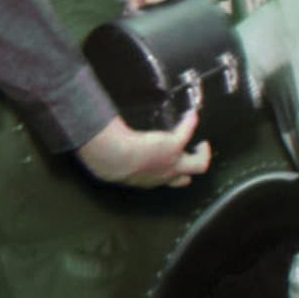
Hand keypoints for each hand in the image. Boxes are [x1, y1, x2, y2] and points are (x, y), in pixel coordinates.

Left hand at [75, 111, 211, 187]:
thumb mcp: (115, 166)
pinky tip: (191, 115)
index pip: (166, 182)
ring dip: (202, 153)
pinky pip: (188, 131)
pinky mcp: (174, 145)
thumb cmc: (110, 163)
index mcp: (151, 180)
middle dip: (192, 166)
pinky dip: (190, 122)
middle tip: (195, 154)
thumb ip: (114, 160)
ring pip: (198, 164)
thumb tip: (96, 153)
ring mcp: (171, 162)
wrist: (116, 159)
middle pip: (187, 178)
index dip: (173, 174)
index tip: (172, 163)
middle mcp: (164, 176)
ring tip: (202, 144)